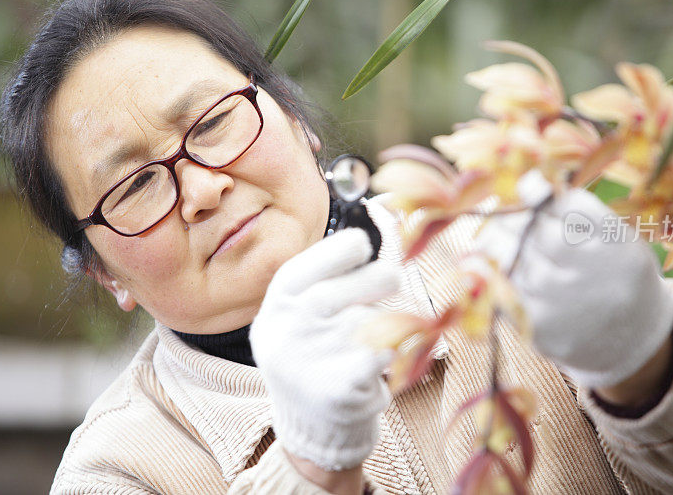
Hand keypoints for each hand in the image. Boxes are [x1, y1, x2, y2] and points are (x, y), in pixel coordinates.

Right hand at [250, 228, 400, 470]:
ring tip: (371, 346)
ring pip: (376, 318)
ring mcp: (312, 358)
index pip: (314, 261)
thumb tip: (365, 240)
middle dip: (384, 279)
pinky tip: (380, 366)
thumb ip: (321, 282)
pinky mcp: (340, 387)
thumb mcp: (297, 319)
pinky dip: (395, 355)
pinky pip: (387, 350)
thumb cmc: (314, 361)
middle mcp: (289, 327)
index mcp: (277, 305)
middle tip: (392, 283)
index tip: (365, 247)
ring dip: (389, 326)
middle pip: (355, 284)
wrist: (313, 431)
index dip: (346, 249)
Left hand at [476, 170, 672, 388]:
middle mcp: (593, 271)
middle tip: (502, 216)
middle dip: (512, 219)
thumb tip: (529, 185)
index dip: (538, 191)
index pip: (566, 205)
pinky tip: (478, 263)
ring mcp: (565, 301)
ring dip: (495, 243)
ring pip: (513, 259)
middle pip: (535, 231)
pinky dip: (486, 274)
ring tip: (489, 237)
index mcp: (616, 243)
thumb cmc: (615, 278)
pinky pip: (502, 292)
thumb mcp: (618, 241)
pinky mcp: (541, 327)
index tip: (525, 184)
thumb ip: (581, 215)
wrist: (633, 344)